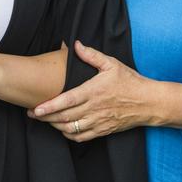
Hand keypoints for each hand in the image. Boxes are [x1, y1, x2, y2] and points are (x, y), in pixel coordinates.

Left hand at [28, 40, 149, 141]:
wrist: (150, 103)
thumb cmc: (130, 81)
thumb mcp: (112, 64)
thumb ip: (91, 55)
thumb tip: (75, 44)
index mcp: (93, 91)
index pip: (67, 101)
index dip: (50, 106)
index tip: (36, 108)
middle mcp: (94, 109)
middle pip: (64, 117)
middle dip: (46, 117)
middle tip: (32, 114)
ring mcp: (99, 121)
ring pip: (71, 129)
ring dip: (55, 126)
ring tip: (45, 120)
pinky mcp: (104, 130)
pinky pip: (82, 137)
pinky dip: (69, 135)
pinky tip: (63, 129)